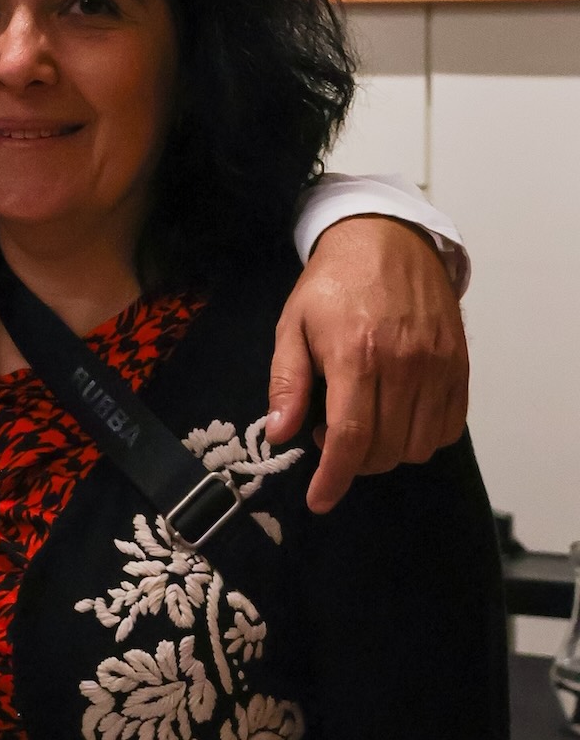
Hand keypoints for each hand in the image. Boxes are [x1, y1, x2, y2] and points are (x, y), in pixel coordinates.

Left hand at [267, 215, 467, 514]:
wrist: (387, 239)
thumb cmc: (333, 283)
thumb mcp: (293, 325)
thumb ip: (287, 381)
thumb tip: (279, 433)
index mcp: (356, 354)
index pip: (351, 438)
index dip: (334, 478)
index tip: (319, 500)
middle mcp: (404, 364)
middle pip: (385, 449)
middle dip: (354, 461)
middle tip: (331, 436)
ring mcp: (438, 365)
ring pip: (419, 445)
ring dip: (388, 452)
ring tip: (364, 422)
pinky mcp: (459, 364)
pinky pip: (448, 427)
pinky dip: (423, 437)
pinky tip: (397, 416)